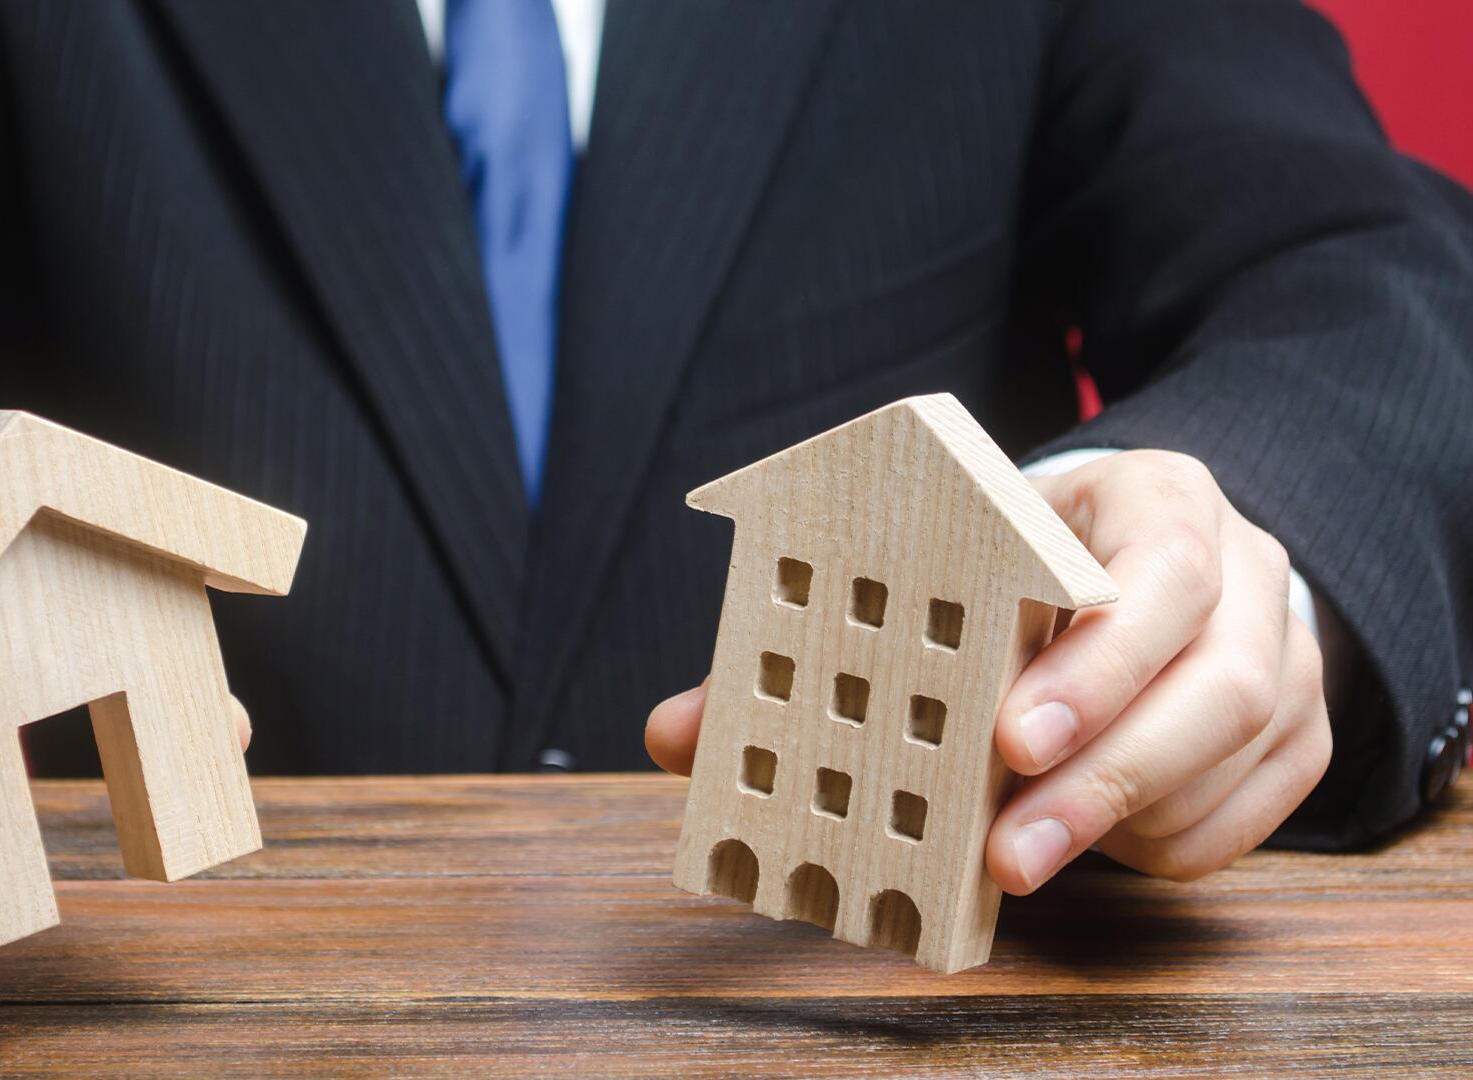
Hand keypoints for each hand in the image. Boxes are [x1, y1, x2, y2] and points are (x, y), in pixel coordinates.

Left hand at [645, 450, 1331, 891]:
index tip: (1005, 736)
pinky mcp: (1300, 731)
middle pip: (1214, 681)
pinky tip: (1094, 846)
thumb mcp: (949, 559)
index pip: (1157, 565)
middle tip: (1006, 850)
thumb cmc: (1027, 561)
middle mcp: (1241, 570)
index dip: (1091, 659)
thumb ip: (826, 634)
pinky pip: (1256, 814)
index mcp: (1153, 499)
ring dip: (1126, 823)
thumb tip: (675, 732)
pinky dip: (1171, 843)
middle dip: (1106, 774)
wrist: (1154, 554)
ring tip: (1019, 862)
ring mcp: (1286, 653)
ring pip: (1239, 756)